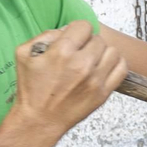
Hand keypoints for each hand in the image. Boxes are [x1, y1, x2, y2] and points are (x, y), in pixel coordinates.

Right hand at [12, 20, 128, 140]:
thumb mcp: (24, 54)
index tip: (73, 39)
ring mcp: (95, 80)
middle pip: (98, 39)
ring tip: (91, 61)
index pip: (84, 26)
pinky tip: (103, 68)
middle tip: (78, 54)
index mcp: (62, 52)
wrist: (39, 120)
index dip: (77, 31)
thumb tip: (65, 30)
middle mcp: (82, 64)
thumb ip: (45, 35)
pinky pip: (122, 68)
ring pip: (112, 51)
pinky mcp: (103, 93)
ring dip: (102, 54)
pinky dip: (115, 65)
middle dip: (88, 43)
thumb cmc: (31, 89)